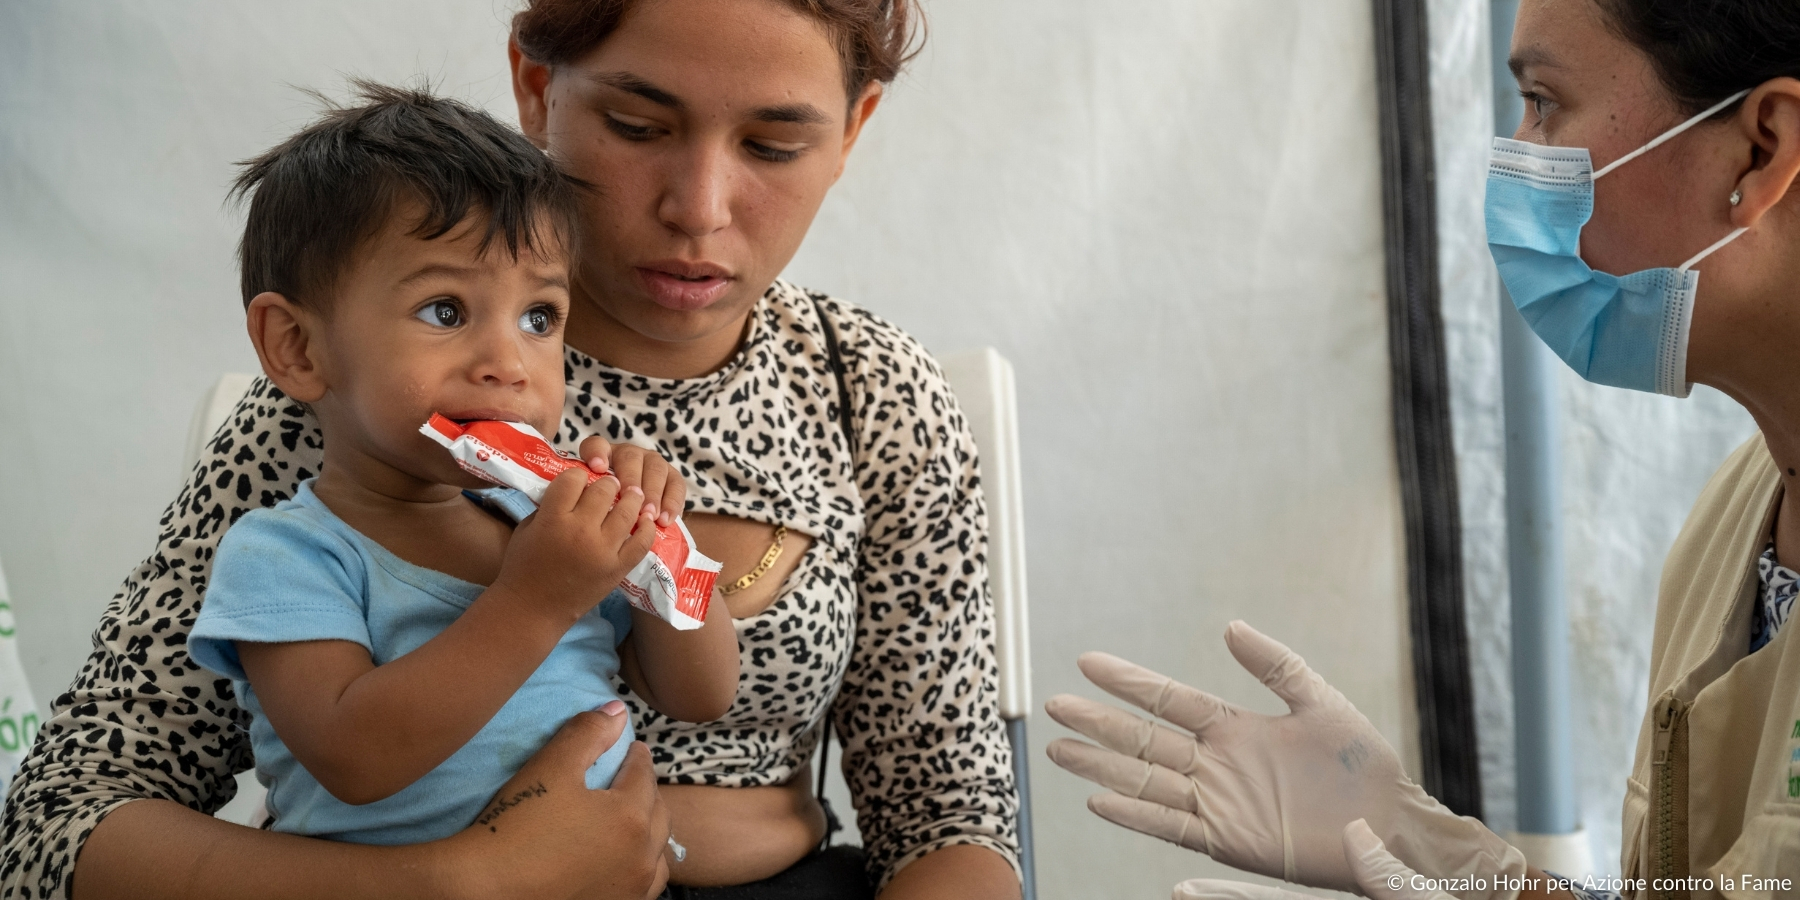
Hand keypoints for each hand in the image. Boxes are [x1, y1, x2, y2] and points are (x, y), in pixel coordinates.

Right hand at [439, 704, 671, 899]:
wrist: (484, 890)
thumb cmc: (515, 825)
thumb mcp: (551, 768)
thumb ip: (588, 734)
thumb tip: (618, 711)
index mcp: (631, 817)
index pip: (644, 776)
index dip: (637, 757)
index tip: (633, 748)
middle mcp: (642, 857)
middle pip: (657, 814)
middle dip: (647, 792)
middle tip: (632, 778)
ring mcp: (631, 890)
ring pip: (657, 855)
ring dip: (650, 832)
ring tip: (634, 821)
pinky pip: (644, 886)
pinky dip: (641, 867)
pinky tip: (623, 862)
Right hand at [497, 468, 656, 620]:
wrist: (532, 610)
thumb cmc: (523, 566)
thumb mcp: (527, 527)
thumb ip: (550, 505)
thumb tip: (574, 487)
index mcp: (552, 518)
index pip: (575, 478)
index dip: (578, 476)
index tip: (580, 482)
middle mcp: (580, 530)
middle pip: (605, 489)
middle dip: (607, 483)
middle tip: (609, 486)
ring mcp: (603, 550)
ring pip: (628, 509)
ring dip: (631, 498)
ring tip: (632, 495)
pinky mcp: (618, 568)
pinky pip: (642, 541)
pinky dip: (646, 527)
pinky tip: (645, 519)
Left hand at [579, 435, 685, 526]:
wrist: (636, 518)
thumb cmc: (609, 512)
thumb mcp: (594, 506)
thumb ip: (587, 500)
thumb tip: (579, 504)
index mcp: (604, 456)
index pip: (596, 446)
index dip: (596, 454)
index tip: (597, 467)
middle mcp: (629, 455)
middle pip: (630, 457)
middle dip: (632, 480)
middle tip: (630, 501)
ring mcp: (652, 463)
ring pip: (655, 469)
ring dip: (653, 493)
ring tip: (649, 516)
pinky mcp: (672, 476)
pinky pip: (676, 485)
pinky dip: (672, 503)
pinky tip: (665, 520)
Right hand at [1045, 621, 1522, 897]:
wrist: (1389, 823)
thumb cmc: (1361, 763)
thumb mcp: (1320, 701)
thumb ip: (1275, 665)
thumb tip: (1229, 626)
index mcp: (1234, 727)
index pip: (1167, 700)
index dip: (1129, 681)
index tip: (1088, 662)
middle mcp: (1216, 764)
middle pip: (1143, 740)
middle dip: (1099, 723)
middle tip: (1055, 705)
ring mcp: (1217, 803)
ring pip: (1144, 782)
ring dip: (1101, 767)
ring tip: (1059, 750)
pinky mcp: (1227, 839)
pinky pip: (1170, 825)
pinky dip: (1134, 815)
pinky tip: (1098, 801)